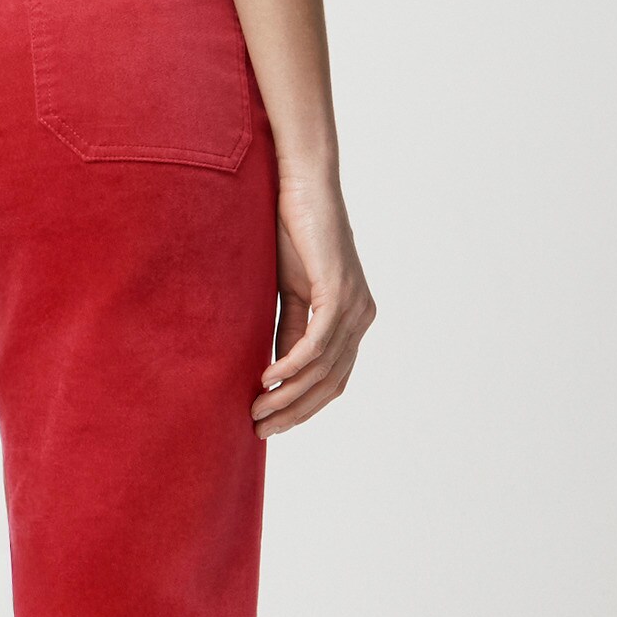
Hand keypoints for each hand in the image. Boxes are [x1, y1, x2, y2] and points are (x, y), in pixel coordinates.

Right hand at [252, 172, 375, 437]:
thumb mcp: (288, 293)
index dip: (303, 408)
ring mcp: (355, 305)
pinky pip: (317, 344)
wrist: (301, 186)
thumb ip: (289, 331)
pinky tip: (267, 380)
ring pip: (323, 369)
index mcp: (352, 319)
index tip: (271, 425)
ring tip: (255, 410)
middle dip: (294, 412)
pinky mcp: (339, 291)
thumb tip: (276, 373)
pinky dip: (292, 366)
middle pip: (331, 384)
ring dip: (287, 395)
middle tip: (260, 431)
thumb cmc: (293, 233)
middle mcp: (361, 316)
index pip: (333, 380)